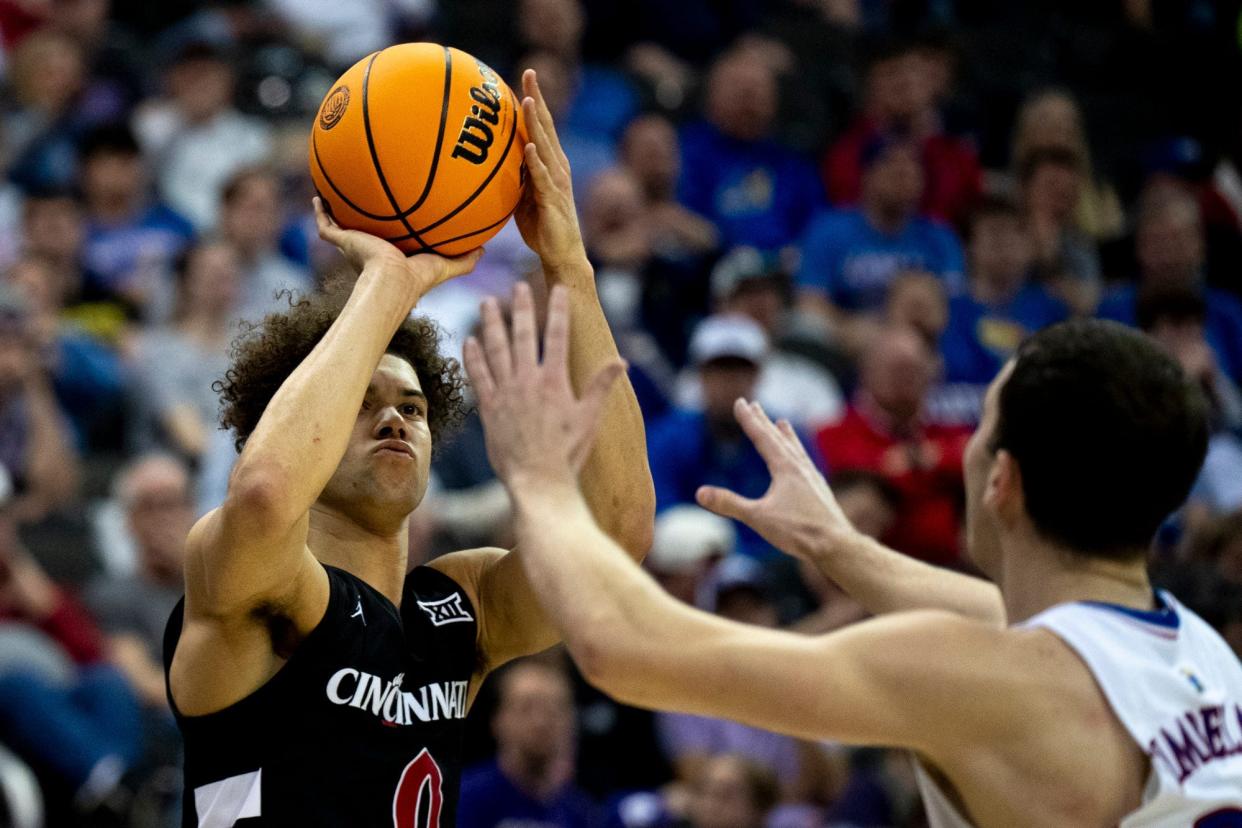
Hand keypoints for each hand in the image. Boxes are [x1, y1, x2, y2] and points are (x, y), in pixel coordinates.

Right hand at [313, 197, 481, 295]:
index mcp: (392, 256)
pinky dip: (320, 212)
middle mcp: (371, 250)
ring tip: (333, 193)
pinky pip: (326, 225)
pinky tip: (317, 196)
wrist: (392, 281)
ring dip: (337, 211)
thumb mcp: (446, 265)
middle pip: (364, 233)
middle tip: (363, 202)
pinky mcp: (343, 241)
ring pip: (341, 226)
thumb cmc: (418, 278)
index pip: (391, 241)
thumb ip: (465, 259)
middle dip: (362, 220)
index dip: (392, 231)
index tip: (395, 216)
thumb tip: (485, 249)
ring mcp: (355, 246)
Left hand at [463, 282, 624, 486]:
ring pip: (495, 350)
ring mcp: (505, 392)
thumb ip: (601, 386)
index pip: (557, 335)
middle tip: (518, 286)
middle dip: (521, 308)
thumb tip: (622, 361)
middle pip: (522, 335)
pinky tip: (469, 340)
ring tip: (487, 303)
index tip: (558, 288)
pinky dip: (472, 357)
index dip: (558, 309)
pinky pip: (478, 376)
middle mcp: (527, 380)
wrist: (538, 479)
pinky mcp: (488, 408)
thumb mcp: (589, 418)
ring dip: (491, 324)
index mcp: (554, 380)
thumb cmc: (567, 452)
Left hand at [512, 70, 587, 272]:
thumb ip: (515, 176)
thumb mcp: (522, 197)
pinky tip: (529, 147)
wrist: (562, 255)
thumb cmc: (542, 228)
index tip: (525, 77)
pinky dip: (536, 161)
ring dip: (537, 123)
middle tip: (529, 73)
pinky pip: (543, 177)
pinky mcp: (554, 199)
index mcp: (551, 163)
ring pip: (546, 146)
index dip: (534, 100)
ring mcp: (557, 181)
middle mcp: (558, 166)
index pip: (542, 125)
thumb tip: (492, 163)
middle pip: (547, 126)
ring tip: (528, 101)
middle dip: (537, 99)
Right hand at [695, 399, 856, 560]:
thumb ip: (729, 504)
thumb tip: (700, 493)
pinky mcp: (820, 490)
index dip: (749, 419)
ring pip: (796, 449)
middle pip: (778, 438)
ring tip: (782, 422)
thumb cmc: (799, 531)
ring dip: (786, 434)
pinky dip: (799, 454)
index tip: (740, 402)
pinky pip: (806, 463)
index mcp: (785, 468)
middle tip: (753, 404)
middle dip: (763, 421)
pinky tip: (801, 461)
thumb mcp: (758, 518)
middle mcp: (800, 467)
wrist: (837, 545)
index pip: (762, 437)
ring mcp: (812, 478)